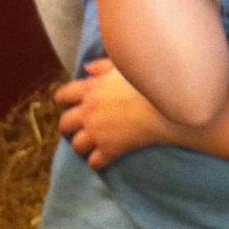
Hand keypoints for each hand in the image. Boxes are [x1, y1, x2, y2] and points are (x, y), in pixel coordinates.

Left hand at [53, 58, 176, 170]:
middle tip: (76, 129)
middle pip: (65, 124)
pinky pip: (94, 162)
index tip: (67, 104)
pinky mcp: (110, 150)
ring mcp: (97, 133)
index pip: (63, 96)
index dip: (63, 100)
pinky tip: (102, 159)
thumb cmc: (147, 81)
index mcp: (90, 90)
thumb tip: (86, 68)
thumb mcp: (122, 66)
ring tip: (89, 146)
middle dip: (68, 127)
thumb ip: (101, 65)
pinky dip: (96, 162)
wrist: (166, 105)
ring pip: (76, 146)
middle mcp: (89, 112)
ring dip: (81, 146)